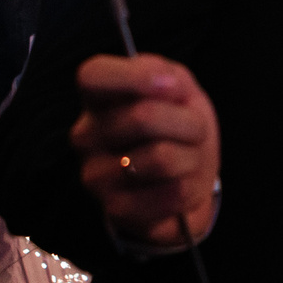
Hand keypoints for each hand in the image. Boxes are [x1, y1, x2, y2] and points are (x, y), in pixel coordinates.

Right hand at [73, 52, 220, 254]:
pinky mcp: (115, 209)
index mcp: (97, 98)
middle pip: (143, 118)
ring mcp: (95, 174)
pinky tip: (179, 182)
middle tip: (195, 130)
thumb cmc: (178, 121)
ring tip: (188, 157)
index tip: (173, 86)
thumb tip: (165, 82)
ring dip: (192, 157)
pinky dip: (189, 187)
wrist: (188, 171)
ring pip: (161, 158)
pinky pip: (170, 193)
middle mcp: (86, 135)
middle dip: (188, 123)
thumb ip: (166, 73)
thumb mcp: (177, 86)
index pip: (92, 76)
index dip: (135, 77)